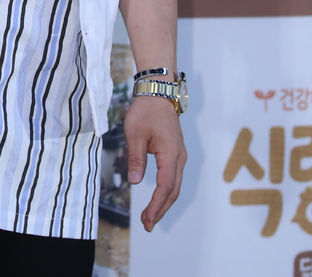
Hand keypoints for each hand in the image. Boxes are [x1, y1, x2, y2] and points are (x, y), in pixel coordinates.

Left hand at [124, 96, 186, 231]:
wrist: (158, 93)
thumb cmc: (145, 111)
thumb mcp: (135, 134)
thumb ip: (136, 158)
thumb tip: (136, 182)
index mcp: (171, 154)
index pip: (165, 187)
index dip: (156, 205)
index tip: (147, 219)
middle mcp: (179, 157)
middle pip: (173, 191)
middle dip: (161, 209)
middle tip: (147, 224)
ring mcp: (180, 155)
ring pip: (175, 185)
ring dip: (164, 202)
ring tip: (150, 216)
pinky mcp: (176, 152)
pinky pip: (174, 177)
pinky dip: (167, 191)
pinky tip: (157, 198)